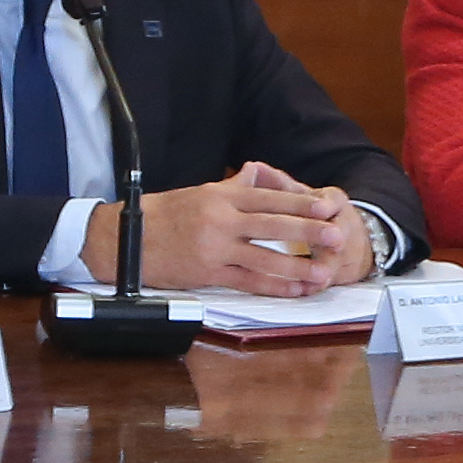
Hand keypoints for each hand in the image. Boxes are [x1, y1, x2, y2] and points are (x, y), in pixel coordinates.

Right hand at [121, 164, 373, 293]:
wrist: (125, 239)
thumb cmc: (162, 214)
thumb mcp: (199, 191)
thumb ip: (232, 186)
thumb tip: (256, 172)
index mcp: (221, 197)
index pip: (269, 198)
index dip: (301, 203)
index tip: (326, 206)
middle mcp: (221, 220)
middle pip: (272, 225)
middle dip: (308, 231)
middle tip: (336, 236)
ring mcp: (215, 248)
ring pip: (263, 257)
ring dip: (296, 266)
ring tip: (322, 271)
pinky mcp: (208, 273)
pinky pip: (247, 281)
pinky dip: (273, 287)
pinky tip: (293, 290)